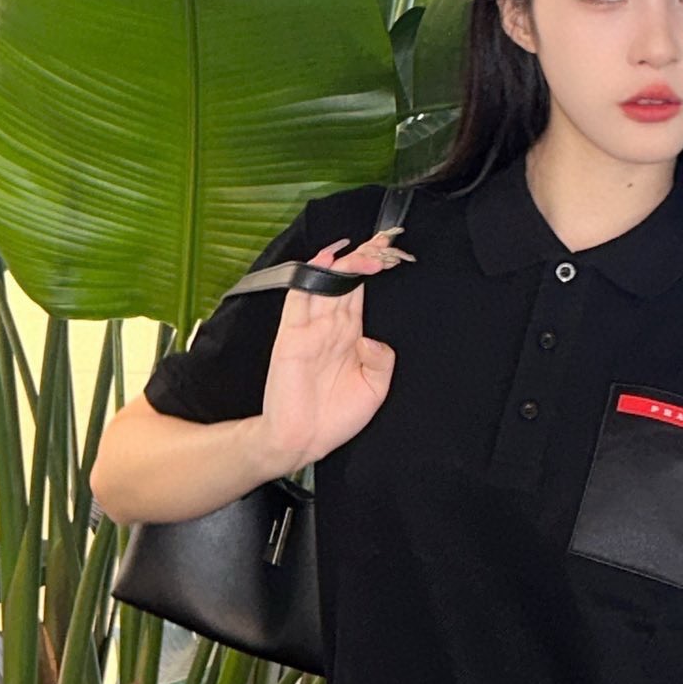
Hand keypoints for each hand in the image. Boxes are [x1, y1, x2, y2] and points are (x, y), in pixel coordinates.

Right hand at [260, 228, 414, 472]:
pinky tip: (324, 260)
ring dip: (344, 265)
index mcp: (351, 336)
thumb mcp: (374, 390)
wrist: (302, 441)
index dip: (374, 272)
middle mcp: (331, 327)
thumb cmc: (335, 418)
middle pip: (347, 282)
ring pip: (327, 284)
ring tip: (365, 250)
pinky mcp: (291, 336)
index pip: (362, 293)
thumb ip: (381, 361)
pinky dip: (309, 277)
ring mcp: (311, 329)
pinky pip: (299, 298)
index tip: (391, 252)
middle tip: (383, 241)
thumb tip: (374, 339)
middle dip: (364, 260)